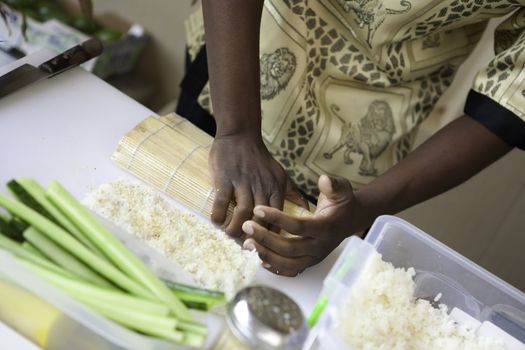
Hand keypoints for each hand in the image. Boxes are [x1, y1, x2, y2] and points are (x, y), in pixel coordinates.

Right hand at [210, 133, 304, 236]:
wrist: (240, 135)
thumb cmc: (259, 157)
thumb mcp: (280, 174)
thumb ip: (292, 192)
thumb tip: (306, 207)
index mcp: (275, 187)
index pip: (277, 216)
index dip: (271, 233)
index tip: (265, 243)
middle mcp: (261, 186)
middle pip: (259, 218)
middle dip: (252, 235)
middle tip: (245, 245)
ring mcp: (242, 182)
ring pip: (242, 212)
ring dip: (235, 227)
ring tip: (230, 235)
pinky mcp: (225, 179)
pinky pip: (221, 201)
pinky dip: (219, 214)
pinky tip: (216, 222)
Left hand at [242, 175, 361, 275]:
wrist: (350, 221)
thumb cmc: (341, 202)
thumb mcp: (341, 189)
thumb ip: (333, 185)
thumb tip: (324, 179)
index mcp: (326, 228)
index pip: (298, 226)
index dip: (277, 219)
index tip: (258, 209)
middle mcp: (320, 247)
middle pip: (290, 249)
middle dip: (265, 238)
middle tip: (246, 226)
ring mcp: (315, 258)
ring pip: (288, 264)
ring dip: (266, 255)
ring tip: (247, 243)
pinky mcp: (309, 264)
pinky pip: (290, 271)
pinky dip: (274, 268)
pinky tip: (258, 258)